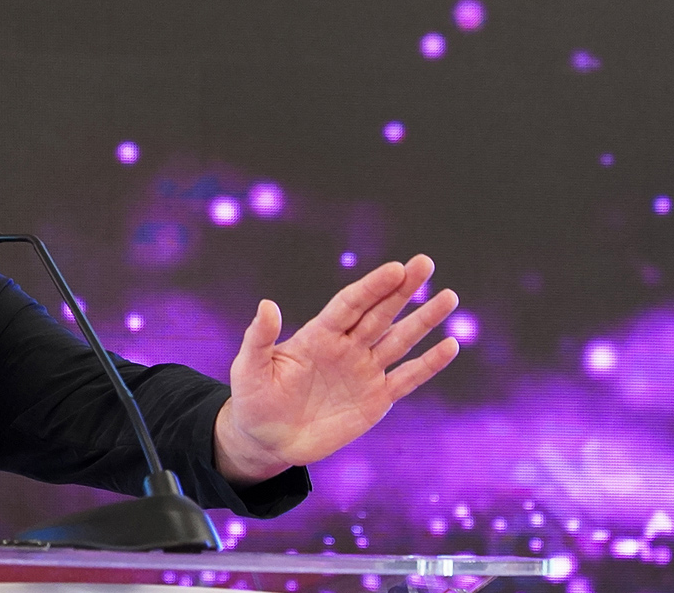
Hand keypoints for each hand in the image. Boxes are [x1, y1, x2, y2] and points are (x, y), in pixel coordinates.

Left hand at [214, 255, 460, 484]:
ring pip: (399, 340)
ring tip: (448, 296)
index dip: (373, 287)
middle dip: (403, 289)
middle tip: (425, 261)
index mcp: (318, 335)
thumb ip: (260, 337)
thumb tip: (267, 305)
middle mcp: (346, 347)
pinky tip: (450, 345)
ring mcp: (363, 372)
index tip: (396, 268)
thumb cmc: (254, 399)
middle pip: (380, 313)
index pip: (350, 304)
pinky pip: (407, 379)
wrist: (267, 438)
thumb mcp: (250, 367)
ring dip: (423, 320)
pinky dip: (428, 364)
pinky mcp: (375, 400)